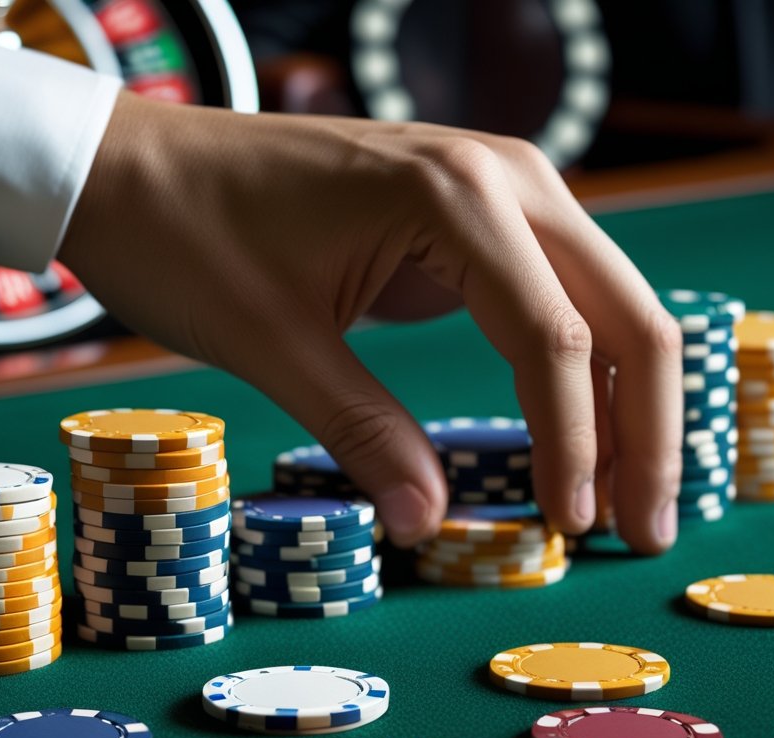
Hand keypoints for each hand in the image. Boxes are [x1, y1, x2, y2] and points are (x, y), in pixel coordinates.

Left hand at [59, 92, 682, 553]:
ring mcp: (491, 186)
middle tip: (643, 537)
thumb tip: (428, 526)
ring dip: (622, 401)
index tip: (573, 532)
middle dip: (642, 431)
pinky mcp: (466, 213)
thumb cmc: (185, 236)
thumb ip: (361, 431)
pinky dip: (573, 366)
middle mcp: (500, 176)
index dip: (577, 447)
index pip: (554, 340)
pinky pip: (552, 292)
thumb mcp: (270, 342)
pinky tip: (573, 431)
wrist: (129, 165)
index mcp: (455, 197)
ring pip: (601, 301)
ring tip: (625, 500)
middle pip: (621, 312)